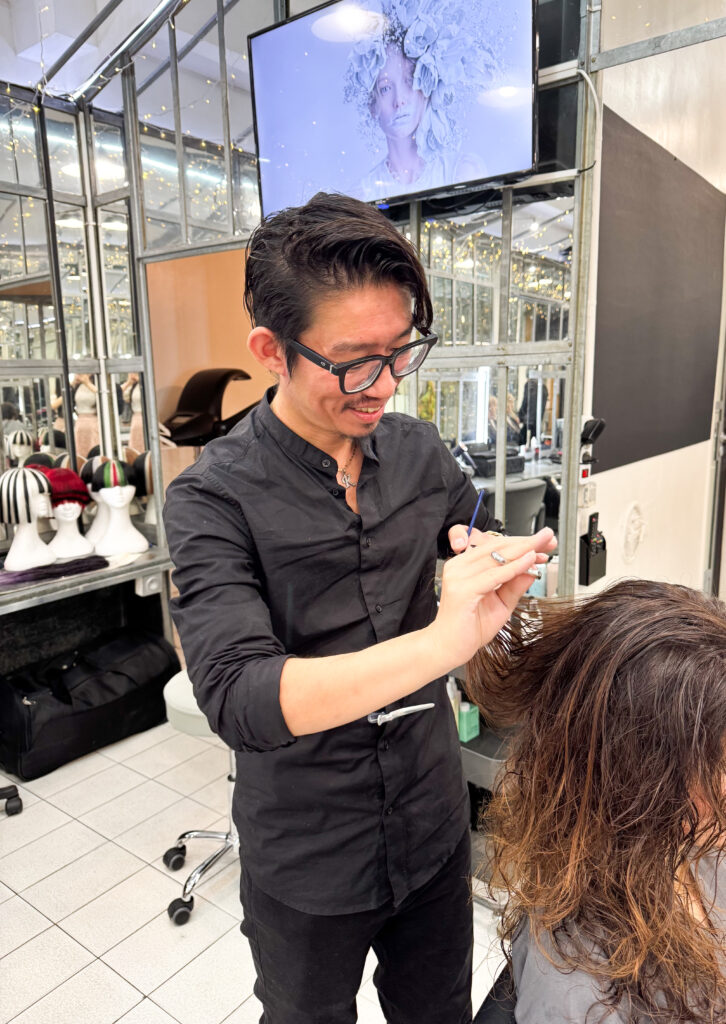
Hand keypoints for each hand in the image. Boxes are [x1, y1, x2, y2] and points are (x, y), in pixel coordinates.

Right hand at [429, 528, 554, 668]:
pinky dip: (514, 567)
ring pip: (497, 558)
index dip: (521, 543)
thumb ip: (515, 585)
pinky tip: (528, 561)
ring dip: (523, 551)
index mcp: (465, 566)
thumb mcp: (501, 603)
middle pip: (497, 547)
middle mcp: (459, 566)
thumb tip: (533, 569)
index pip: (496, 547)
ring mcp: (458, 576)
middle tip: (547, 538)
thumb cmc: (469, 627)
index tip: (543, 542)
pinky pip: (494, 575)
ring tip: (542, 547)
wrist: (447, 647)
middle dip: (526, 542)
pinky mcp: (462, 590)